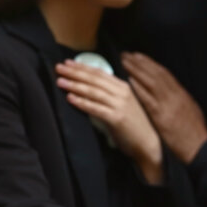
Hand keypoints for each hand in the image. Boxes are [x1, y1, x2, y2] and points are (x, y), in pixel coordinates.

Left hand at [55, 60, 163, 183]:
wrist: (147, 143)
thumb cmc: (132, 126)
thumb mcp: (122, 105)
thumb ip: (109, 95)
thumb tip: (90, 87)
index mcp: (123, 87)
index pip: (99, 73)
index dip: (82, 67)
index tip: (67, 63)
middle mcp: (122, 93)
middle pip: (94, 80)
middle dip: (75, 73)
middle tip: (58, 68)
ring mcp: (120, 105)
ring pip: (94, 91)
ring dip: (75, 85)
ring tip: (61, 82)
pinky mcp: (117, 118)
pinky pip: (96, 108)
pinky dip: (82, 102)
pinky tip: (70, 99)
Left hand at [122, 52, 206, 163]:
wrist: (199, 147)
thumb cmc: (194, 134)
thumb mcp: (191, 111)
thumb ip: (181, 101)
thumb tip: (173, 94)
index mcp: (182, 94)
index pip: (165, 74)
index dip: (151, 64)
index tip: (140, 57)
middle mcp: (175, 96)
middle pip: (156, 73)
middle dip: (141, 62)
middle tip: (128, 54)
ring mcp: (168, 105)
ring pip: (151, 82)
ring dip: (137, 70)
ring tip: (125, 62)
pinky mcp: (161, 116)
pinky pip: (148, 99)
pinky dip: (139, 88)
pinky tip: (130, 81)